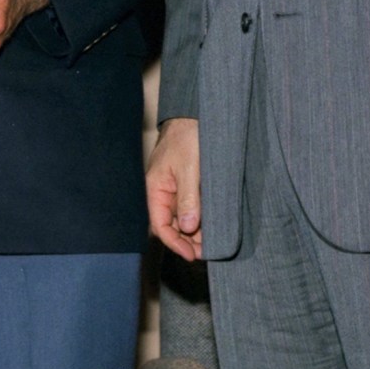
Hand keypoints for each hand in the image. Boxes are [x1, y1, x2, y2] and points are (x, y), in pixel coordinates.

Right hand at [146, 118, 202, 259]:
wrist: (196, 114)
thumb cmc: (187, 136)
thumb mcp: (189, 168)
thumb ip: (189, 198)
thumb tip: (189, 227)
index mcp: (155, 189)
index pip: (160, 226)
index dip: (175, 243)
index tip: (192, 255)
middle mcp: (163, 193)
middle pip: (172, 226)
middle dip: (188, 241)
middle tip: (209, 251)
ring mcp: (175, 189)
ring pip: (183, 219)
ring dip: (197, 232)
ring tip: (214, 241)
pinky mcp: (188, 185)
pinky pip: (192, 207)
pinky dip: (202, 219)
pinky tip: (214, 225)